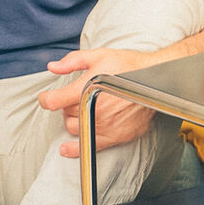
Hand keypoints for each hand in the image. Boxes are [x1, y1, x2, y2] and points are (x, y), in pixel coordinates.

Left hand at [39, 48, 154, 156]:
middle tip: (77, 96)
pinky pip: (88, 147)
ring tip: (84, 110)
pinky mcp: (115, 136)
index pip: (53, 102)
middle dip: (67, 105)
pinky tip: (66, 148)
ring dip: (74, 120)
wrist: (157, 78)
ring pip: (75, 128)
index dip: (46, 98)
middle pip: (66, 114)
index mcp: (87, 90)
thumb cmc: (130, 65)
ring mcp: (105, 125)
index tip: (47, 97)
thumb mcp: (100, 55)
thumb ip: (73, 61)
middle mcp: (94, 110)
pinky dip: (74, 149)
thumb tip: (53, 66)